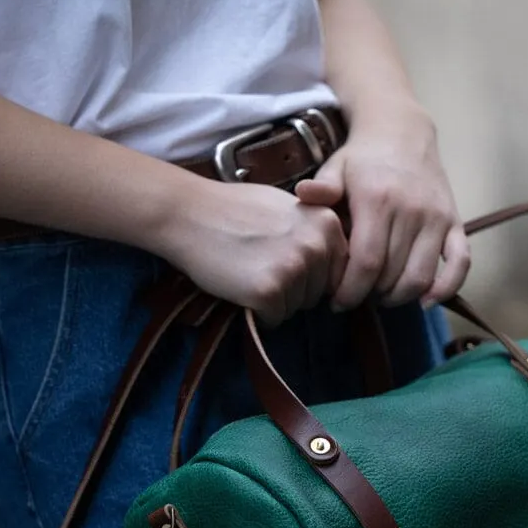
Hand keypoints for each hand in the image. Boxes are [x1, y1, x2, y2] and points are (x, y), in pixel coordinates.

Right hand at [160, 177, 347, 324]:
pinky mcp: (270, 291)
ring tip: (248, 271)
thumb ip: (315, 232)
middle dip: (292, 289)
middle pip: (317, 293)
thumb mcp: (289, 208)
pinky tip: (240, 286)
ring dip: (274, 301)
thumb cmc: (234, 209)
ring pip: (296, 308)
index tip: (284, 265)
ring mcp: (294, 268)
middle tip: (259, 264)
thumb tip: (335, 263)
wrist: (189, 214)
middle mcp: (317, 245)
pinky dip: (257, 312)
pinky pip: (274, 319)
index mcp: (327, 223)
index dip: (310, 276)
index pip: (337, 272)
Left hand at [297, 107, 469, 311]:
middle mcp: (412, 210)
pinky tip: (426, 301)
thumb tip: (303, 194)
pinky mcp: (455, 221)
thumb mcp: (336, 167)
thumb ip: (322, 188)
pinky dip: (446, 287)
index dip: (351, 291)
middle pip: (391, 275)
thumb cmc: (362, 158)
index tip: (336, 302)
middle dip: (369, 296)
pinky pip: (461, 262)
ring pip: (421, 276)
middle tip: (354, 298)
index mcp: (378, 200)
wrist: (402, 131)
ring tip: (379, 296)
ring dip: (399, 297)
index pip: (367, 263)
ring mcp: (437, 217)